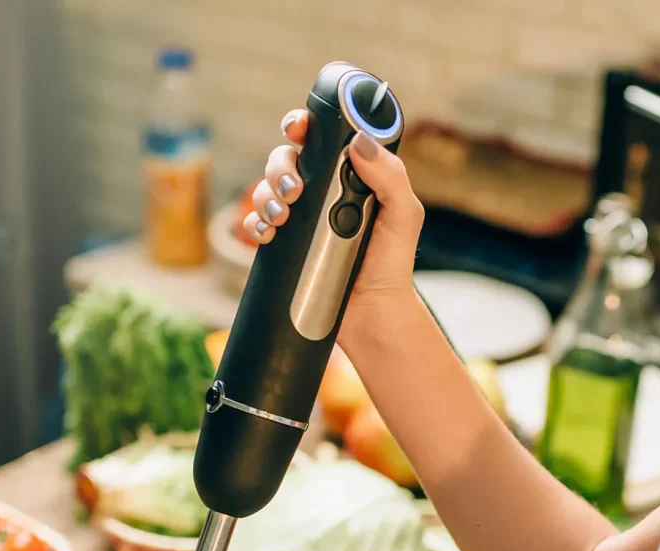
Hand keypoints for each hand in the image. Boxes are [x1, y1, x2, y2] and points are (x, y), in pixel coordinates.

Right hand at [243, 110, 424, 356]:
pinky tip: (267, 234)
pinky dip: (255, 224)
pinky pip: (258, 225)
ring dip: (264, 195)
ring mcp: (301, 221)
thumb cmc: (392, 265)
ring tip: (281, 216)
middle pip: (286, 160)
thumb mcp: (403, 216)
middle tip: (293, 190)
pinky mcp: (286, 247)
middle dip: (279, 166)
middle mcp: (322, 194)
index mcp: (349, 177)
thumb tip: (358, 142)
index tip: (296, 128)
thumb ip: (391, 176)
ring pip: (266, 190)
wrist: (373, 315)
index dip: (303, 126)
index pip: (320, 140)